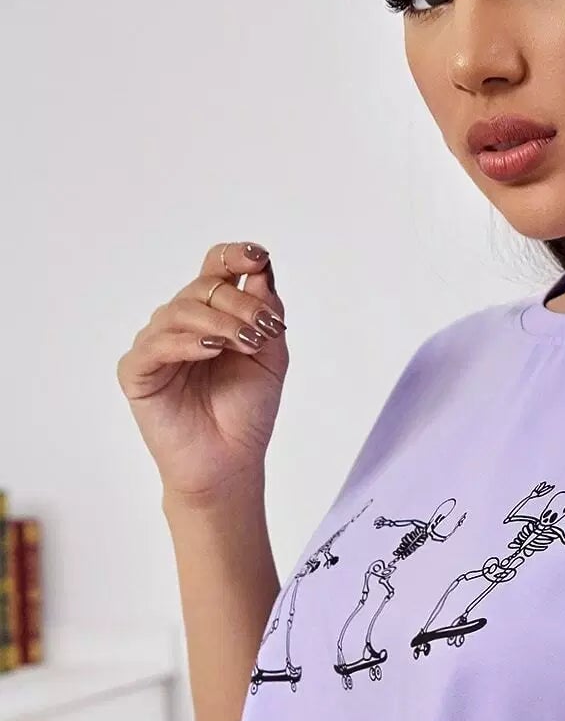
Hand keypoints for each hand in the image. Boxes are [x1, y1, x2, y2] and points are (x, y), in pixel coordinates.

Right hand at [116, 240, 287, 504]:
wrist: (230, 463)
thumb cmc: (246, 413)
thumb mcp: (271, 357)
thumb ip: (267, 313)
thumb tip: (263, 270)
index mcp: (212, 316)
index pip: (215, 270)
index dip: (234, 256)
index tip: (260, 257)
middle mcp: (180, 325)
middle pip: (203, 289)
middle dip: (240, 304)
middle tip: (264, 331)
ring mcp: (156, 346)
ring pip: (180, 312)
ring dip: (219, 323)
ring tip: (246, 344)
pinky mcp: (137, 372)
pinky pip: (156, 345)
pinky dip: (187, 343)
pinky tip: (212, 350)